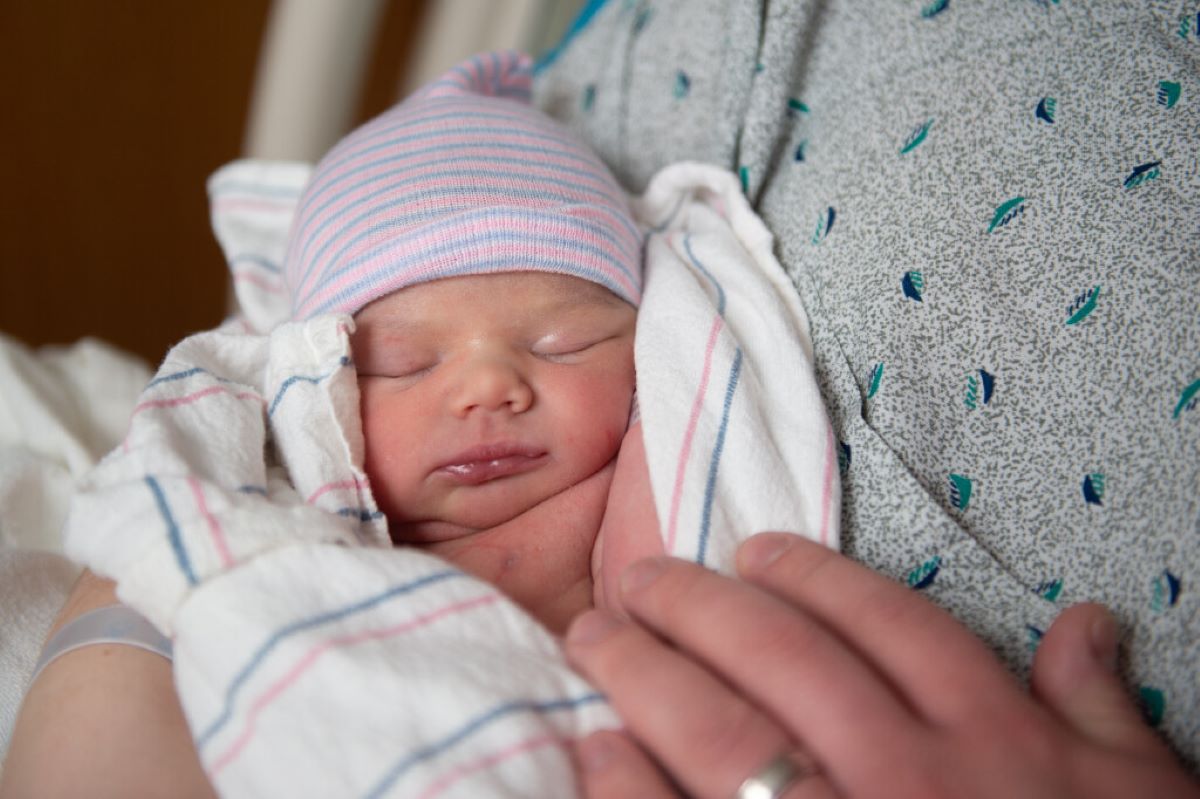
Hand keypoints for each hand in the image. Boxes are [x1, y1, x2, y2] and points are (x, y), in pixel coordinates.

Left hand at [565, 533, 1198, 797]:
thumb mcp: (1132, 796)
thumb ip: (1098, 709)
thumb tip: (1085, 624)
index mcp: (989, 737)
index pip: (885, 623)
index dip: (812, 575)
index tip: (755, 549)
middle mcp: (905, 774)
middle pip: (782, 659)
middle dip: (698, 606)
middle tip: (641, 580)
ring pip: (723, 732)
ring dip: (646, 674)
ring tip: (598, 637)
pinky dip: (632, 785)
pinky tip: (598, 749)